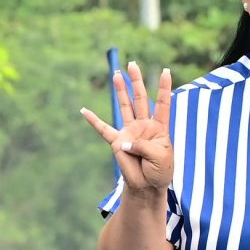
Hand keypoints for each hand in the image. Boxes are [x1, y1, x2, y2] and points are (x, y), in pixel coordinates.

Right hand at [81, 61, 173, 193]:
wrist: (148, 185)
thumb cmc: (160, 171)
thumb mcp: (160, 157)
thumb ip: (144, 146)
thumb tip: (124, 142)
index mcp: (159, 127)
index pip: (163, 104)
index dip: (164, 88)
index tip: (166, 70)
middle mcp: (144, 125)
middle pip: (140, 99)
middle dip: (136, 81)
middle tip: (132, 64)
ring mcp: (129, 132)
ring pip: (125, 107)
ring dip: (120, 91)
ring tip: (117, 74)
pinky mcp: (117, 142)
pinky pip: (103, 130)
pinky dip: (93, 121)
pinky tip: (84, 111)